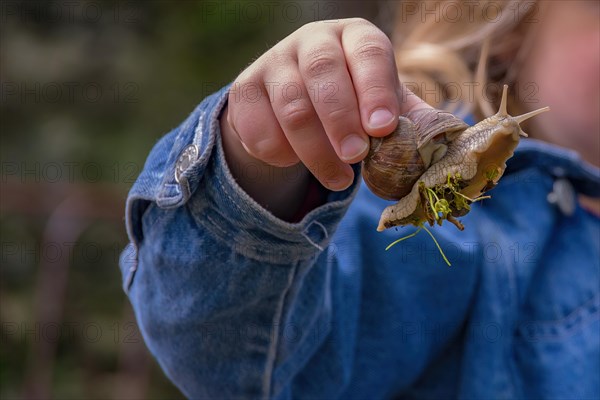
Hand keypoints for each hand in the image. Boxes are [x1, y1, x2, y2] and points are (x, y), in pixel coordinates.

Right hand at [221, 18, 429, 191]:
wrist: (295, 104)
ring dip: (316, 150)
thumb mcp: (382, 104)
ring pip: (291, 106)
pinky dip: (281, 154)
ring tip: (339, 179)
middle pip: (322, 72)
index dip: (376, 89)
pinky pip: (259, 128)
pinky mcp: (244, 91)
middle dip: (341, 119)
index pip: (367, 52)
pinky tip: (298, 161)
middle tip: (356, 157)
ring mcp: (273, 63)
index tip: (383, 128)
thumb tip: (450, 144)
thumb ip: (411, 119)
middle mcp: (312, 41)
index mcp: (355, 37)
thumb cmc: (351, 102)